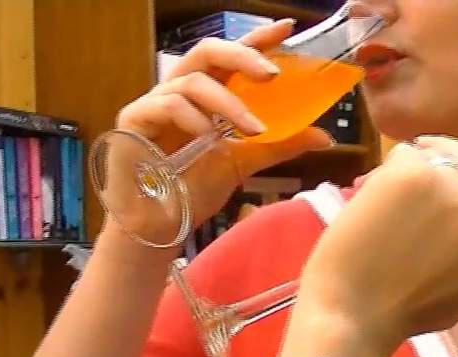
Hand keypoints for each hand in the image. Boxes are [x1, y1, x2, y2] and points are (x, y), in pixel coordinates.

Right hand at [112, 19, 333, 233]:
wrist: (158, 225)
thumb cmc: (192, 189)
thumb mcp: (245, 163)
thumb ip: (279, 145)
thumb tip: (323, 136)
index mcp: (205, 95)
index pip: (232, 58)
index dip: (257, 40)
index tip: (287, 29)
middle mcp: (180, 91)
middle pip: (208, 52)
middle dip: (242, 56)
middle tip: (272, 74)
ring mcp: (154, 103)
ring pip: (192, 81)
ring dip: (228, 103)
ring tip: (253, 129)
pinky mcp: (134, 120)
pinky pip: (167, 105)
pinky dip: (193, 117)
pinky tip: (209, 137)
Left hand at [296, 122, 457, 354]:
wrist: (352, 313)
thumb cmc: (401, 312)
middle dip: (452, 155)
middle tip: (422, 158)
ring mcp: (455, 192)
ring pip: (436, 157)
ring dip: (413, 166)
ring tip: (384, 200)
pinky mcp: (415, 175)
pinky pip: (404, 156)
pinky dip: (384, 171)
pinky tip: (369, 201)